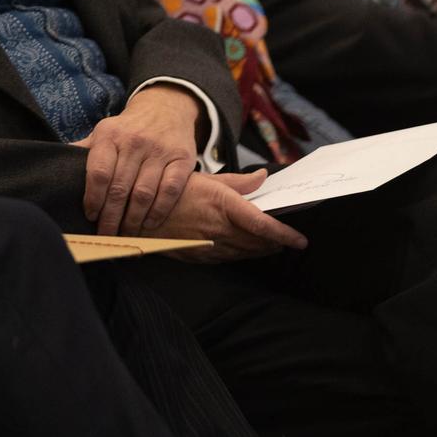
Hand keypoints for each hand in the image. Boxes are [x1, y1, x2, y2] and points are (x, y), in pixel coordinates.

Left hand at [74, 85, 201, 233]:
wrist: (164, 109)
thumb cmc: (127, 128)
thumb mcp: (103, 132)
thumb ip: (84, 150)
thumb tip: (54, 164)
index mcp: (109, 136)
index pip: (98, 173)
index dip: (93, 198)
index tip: (90, 216)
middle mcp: (134, 142)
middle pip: (119, 188)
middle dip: (111, 217)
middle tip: (106, 235)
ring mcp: (159, 150)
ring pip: (143, 193)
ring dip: (133, 219)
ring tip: (126, 234)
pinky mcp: (182, 159)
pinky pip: (169, 190)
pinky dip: (159, 211)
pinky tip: (149, 223)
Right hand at [150, 172, 307, 261]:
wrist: (136, 212)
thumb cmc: (169, 189)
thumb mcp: (203, 177)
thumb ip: (237, 182)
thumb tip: (263, 177)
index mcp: (222, 205)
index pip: (263, 226)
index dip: (285, 235)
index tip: (300, 240)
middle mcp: (219, 228)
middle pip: (258, 243)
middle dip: (276, 243)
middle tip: (286, 240)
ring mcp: (209, 246)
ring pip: (245, 253)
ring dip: (261, 250)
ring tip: (270, 245)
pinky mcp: (199, 257)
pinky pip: (228, 259)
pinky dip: (241, 254)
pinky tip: (243, 249)